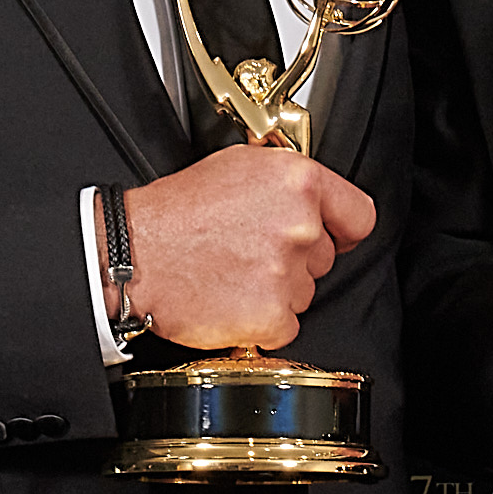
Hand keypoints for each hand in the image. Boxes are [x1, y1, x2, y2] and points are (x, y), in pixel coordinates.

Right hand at [124, 146, 374, 352]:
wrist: (133, 254)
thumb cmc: (175, 213)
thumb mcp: (237, 166)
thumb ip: (285, 181)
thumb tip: (312, 198)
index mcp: (296, 181)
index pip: (359, 216)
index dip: (342, 230)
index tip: (331, 237)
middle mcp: (298, 225)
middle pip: (324, 259)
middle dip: (293, 260)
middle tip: (248, 252)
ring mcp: (286, 272)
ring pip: (304, 294)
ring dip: (275, 291)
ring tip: (231, 273)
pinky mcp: (271, 315)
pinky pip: (286, 327)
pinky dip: (261, 323)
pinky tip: (231, 299)